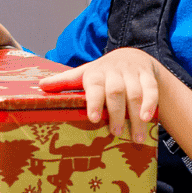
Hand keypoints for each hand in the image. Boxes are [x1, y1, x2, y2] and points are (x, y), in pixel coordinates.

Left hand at [38, 47, 162, 139]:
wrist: (131, 56)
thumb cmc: (102, 73)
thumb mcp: (83, 75)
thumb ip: (65, 82)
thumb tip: (40, 86)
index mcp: (95, 73)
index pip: (94, 87)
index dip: (94, 102)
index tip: (92, 119)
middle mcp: (113, 71)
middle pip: (115, 92)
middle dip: (116, 113)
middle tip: (115, 132)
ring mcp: (132, 73)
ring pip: (135, 93)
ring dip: (135, 115)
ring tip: (135, 137)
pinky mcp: (147, 75)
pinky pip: (151, 89)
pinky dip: (150, 103)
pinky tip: (148, 118)